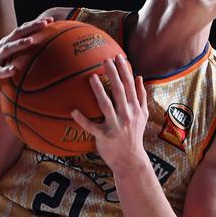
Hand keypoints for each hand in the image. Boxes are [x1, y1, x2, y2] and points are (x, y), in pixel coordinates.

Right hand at [0, 17, 53, 105]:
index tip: (51, 20)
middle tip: (44, 24)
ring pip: (6, 50)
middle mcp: (0, 49)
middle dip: (30, 28)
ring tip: (30, 41)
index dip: (35, 24)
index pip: (22, 31)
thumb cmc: (4, 76)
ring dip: (18, 44)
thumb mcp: (15, 65)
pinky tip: (13, 70)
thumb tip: (52, 58)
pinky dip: (5, 70)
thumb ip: (29, 59)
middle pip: (15, 34)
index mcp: (8, 44)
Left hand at [71, 54, 148, 171]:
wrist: (131, 160)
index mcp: (135, 108)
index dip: (125, 70)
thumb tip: (139, 76)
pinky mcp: (104, 136)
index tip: (118, 56)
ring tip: (91, 77)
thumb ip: (141, 96)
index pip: (130, 86)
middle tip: (104, 60)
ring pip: (106, 106)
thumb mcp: (142, 115)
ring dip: (99, 91)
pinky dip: (82, 119)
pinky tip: (73, 111)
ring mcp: (116, 126)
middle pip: (120, 91)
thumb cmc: (134, 135)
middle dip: (113, 74)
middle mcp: (127, 115)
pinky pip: (92, 127)